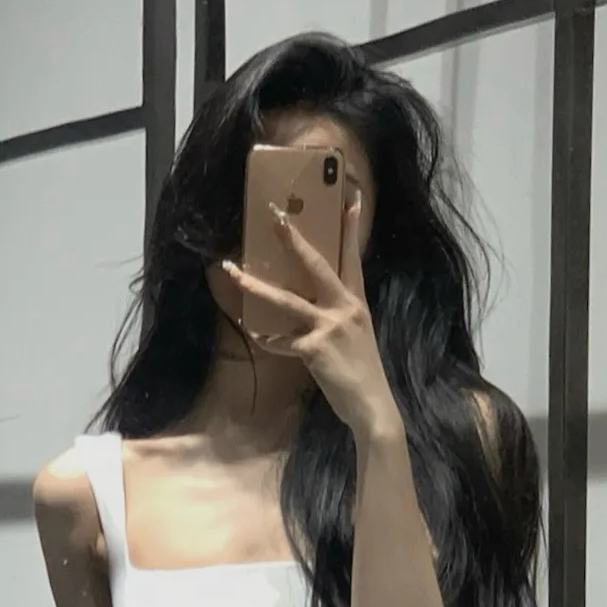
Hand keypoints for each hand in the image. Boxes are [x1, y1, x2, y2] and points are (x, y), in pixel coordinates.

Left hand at [222, 195, 401, 441]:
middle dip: (293, 240)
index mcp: (355, 303)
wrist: (372, 405)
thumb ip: (338, 317)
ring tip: (234, 272)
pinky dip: (268, 339)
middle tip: (276, 217)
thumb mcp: (357, 335)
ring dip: (256, 286)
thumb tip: (314, 307)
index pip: (352, 259)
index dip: (350, 230)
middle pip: (315, 266)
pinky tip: (256, 335)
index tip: (348, 201)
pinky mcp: (314, 349)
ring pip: (286, 300)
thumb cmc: (362, 373)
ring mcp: (329, 327)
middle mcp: (344, 308)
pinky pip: (282, 341)